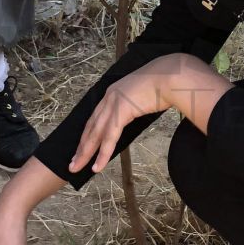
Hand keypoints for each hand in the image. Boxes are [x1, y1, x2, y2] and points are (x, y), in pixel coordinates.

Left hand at [70, 54, 227, 174]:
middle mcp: (109, 97)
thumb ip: (134, 104)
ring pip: (95, 135)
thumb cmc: (163, 84)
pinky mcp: (121, 112)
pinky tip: (97, 166)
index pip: (95, 118)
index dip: (87, 135)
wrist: (171, 77)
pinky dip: (103, 154)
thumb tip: (136, 112)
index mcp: (113, 93)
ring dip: (86, 154)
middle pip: (91, 128)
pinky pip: (109, 138)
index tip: (81, 148)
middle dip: (81, 147)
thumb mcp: (143, 95)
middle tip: (73, 163)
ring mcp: (113, 104)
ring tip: (77, 167)